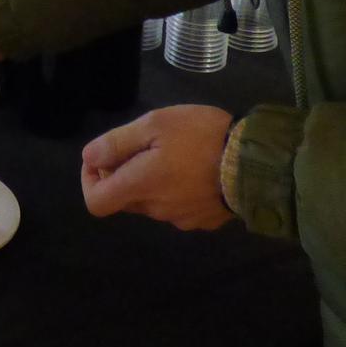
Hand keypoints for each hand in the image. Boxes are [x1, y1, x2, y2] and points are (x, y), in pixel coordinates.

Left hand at [79, 105, 234, 230]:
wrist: (256, 162)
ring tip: (178, 152)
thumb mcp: (155, 125)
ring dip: (154, 181)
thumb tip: (89, 159)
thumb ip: (117, 143)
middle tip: (146, 144)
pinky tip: (198, 169)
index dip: (90, 181)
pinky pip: (179, 206)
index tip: (102, 160)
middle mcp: (156, 210)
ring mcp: (182, 219)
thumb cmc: (201, 136)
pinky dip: (178, 190)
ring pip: (153, 202)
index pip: (96, 203)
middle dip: (126, 174)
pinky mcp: (204, 221)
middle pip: (125, 199)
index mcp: (140, 186)